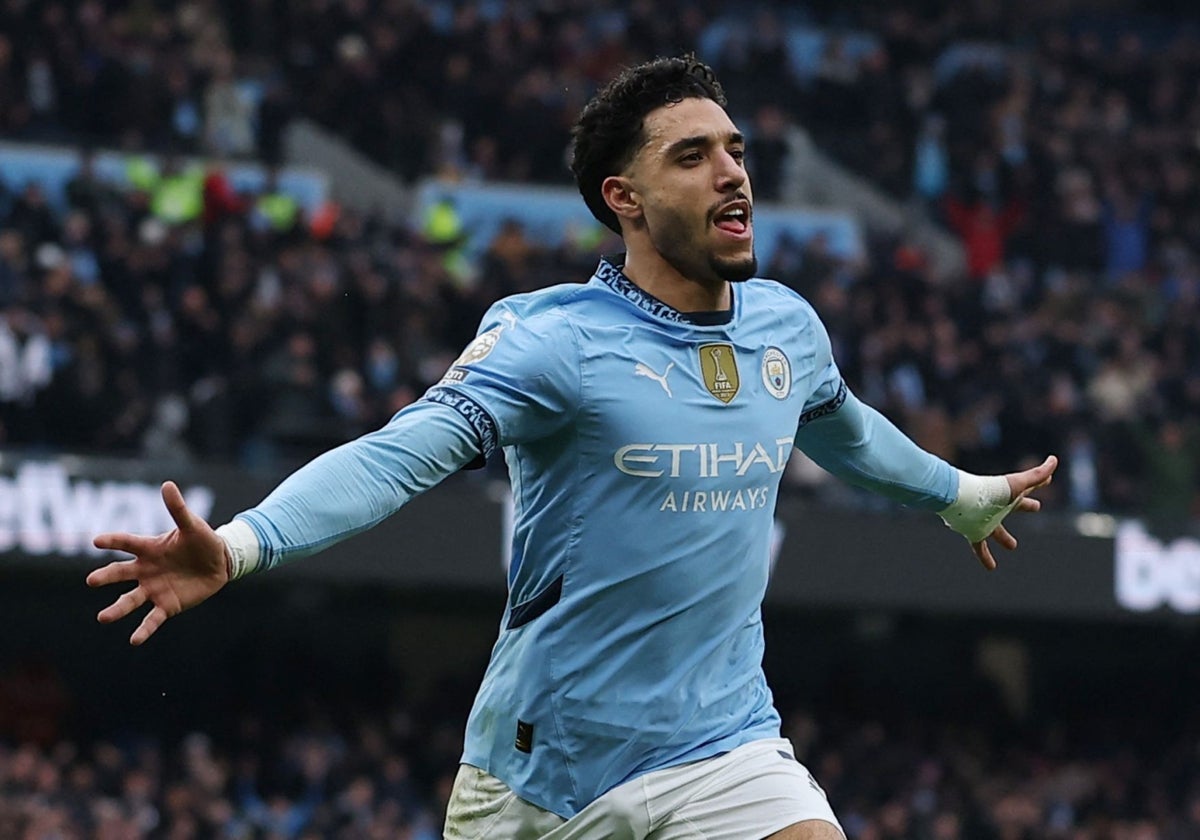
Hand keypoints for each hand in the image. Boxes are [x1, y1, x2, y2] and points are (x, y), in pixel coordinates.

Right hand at [88, 481, 228, 644]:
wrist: (220, 563)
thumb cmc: (202, 541)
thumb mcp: (192, 525)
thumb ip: (178, 509)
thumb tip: (167, 484)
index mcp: (150, 548)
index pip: (128, 543)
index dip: (113, 541)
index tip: (96, 540)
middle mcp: (146, 570)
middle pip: (122, 574)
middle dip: (107, 577)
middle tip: (91, 581)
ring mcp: (154, 589)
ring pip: (131, 600)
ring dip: (117, 609)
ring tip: (103, 618)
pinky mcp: (167, 605)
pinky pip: (152, 619)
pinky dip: (144, 630)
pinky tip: (134, 640)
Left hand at [971, 455, 1057, 570]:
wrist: (962, 499)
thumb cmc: (990, 491)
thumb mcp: (1018, 484)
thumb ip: (1037, 474)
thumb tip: (1054, 459)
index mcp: (1009, 495)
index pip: (1028, 487)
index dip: (1039, 482)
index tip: (1048, 479)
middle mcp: (997, 507)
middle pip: (1014, 506)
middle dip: (1026, 505)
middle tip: (1037, 507)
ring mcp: (985, 520)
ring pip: (996, 530)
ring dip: (1004, 538)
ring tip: (1012, 546)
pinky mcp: (974, 532)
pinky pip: (979, 547)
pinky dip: (985, 557)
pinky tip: (991, 567)